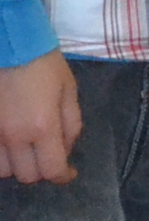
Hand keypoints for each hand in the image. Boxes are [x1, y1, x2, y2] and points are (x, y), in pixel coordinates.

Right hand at [0, 52, 79, 184]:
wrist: (9, 44)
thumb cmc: (43, 64)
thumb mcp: (69, 90)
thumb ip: (71, 123)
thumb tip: (66, 149)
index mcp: (42, 127)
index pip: (51, 170)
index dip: (63, 176)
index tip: (68, 173)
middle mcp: (13, 137)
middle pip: (26, 176)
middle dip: (41, 170)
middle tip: (48, 156)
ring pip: (2, 171)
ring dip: (16, 165)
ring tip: (25, 150)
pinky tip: (8, 145)